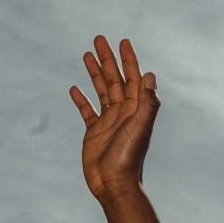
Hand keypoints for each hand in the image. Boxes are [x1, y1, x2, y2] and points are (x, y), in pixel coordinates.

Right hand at [69, 36, 159, 204]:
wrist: (114, 183)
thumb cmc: (128, 157)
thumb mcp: (140, 127)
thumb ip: (147, 102)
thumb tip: (149, 75)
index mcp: (136, 109)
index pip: (133, 78)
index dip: (128, 59)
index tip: (122, 41)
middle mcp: (124, 112)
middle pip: (115, 79)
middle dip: (108, 59)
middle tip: (99, 39)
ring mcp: (109, 121)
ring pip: (101, 90)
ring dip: (95, 73)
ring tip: (86, 54)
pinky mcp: (94, 132)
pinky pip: (87, 110)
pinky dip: (81, 99)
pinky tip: (74, 88)